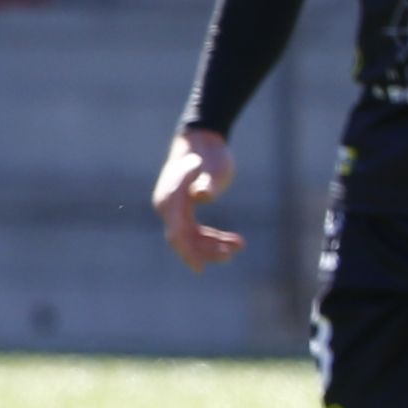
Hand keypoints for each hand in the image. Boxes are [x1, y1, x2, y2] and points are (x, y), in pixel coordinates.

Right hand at [153, 128, 240, 269]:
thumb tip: (200, 194)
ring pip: (191, 236)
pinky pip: (195, 229)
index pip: (177, 232)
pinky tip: (233, 241)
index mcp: (171, 198)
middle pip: (183, 238)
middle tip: (230, 255)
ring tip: (239, 245)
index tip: (200, 268)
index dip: (189, 251)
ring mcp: (175, 208)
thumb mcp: (212, 167)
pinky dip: (212, 237)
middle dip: (206, 250)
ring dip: (212, 244)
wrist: (202, 140)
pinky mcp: (184, 208)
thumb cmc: (209, 154)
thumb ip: (206, 182)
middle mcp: (168, 205)